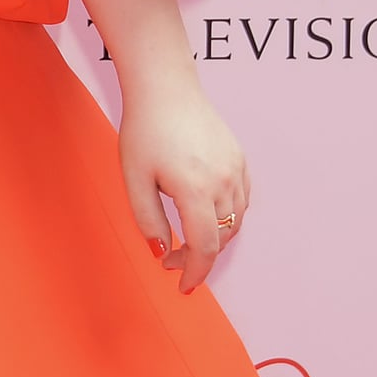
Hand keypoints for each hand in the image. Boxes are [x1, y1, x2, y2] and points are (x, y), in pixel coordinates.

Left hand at [117, 78, 249, 295]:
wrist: (165, 89)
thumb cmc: (144, 131)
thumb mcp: (135, 180)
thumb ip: (148, 221)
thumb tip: (162, 253)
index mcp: (195, 189)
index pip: (204, 247)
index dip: (196, 273)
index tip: (183, 287)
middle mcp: (223, 181)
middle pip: (221, 237)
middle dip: (199, 257)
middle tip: (171, 259)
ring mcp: (235, 168)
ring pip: (235, 221)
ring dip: (214, 238)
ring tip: (186, 238)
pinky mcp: (239, 158)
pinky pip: (241, 200)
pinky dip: (227, 216)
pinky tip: (205, 215)